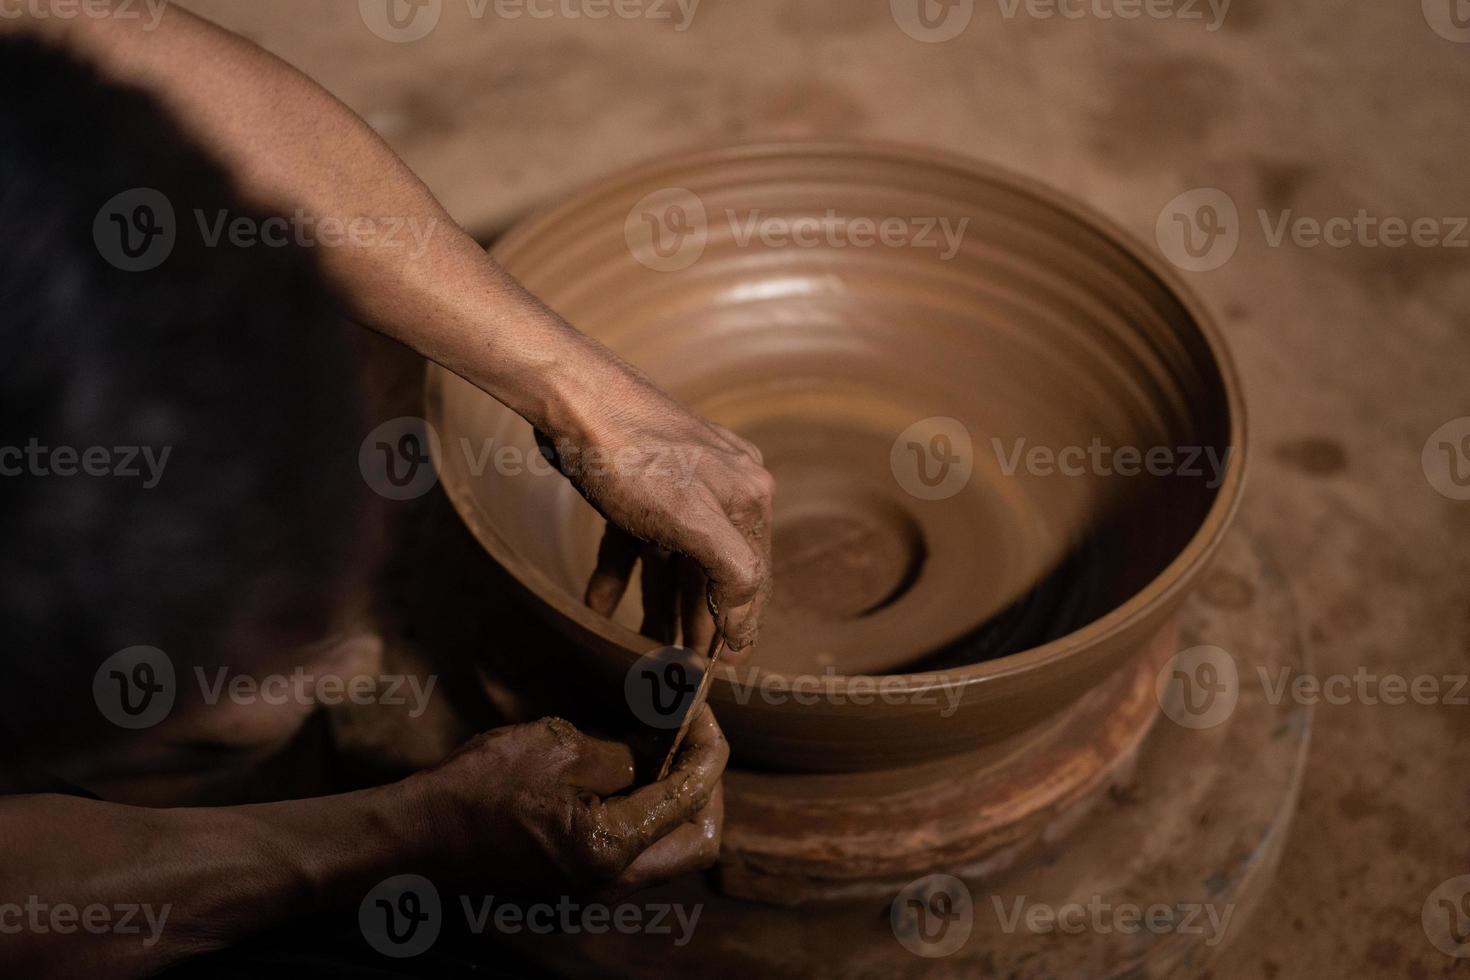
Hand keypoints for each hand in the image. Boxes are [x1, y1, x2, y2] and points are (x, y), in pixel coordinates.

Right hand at [403, 709, 726, 893]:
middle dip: (706, 787)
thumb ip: (623, 754)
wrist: (421, 836)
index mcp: (613, 850)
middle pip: (698, 842)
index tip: (701, 710)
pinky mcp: (579, 882)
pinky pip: (637, 852)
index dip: (707, 748)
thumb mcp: (559, 749)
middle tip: (694, 740)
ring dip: (679, 801)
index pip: (691, 798)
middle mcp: (614, 883)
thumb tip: (659, 747)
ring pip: (670, 851)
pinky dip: (647, 814)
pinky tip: (631, 774)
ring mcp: (597, 890)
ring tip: (665, 750)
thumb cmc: (482, 788)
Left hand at [539, 366, 774, 653]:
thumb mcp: (690, 518)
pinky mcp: (639, 482)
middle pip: (710, 571)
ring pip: (672, 559)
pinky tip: (599, 603)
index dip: (736, 626)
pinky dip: (620, 573)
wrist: (571, 392)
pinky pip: (635, 540)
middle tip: (677, 667)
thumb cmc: (631, 455)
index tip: (721, 668)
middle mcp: (723, 487)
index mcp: (747, 497)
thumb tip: (746, 621)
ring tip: (641, 645)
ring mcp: (680, 483)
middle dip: (693, 620)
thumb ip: (732, 571)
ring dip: (657, 604)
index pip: (750, 578)